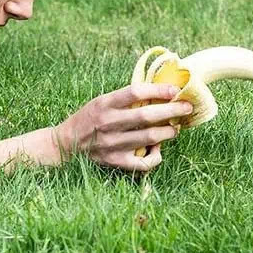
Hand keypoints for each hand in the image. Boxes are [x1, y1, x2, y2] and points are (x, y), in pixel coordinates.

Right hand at [53, 83, 192, 171]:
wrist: (66, 144)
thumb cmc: (90, 118)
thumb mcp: (102, 101)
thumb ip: (125, 98)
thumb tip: (158, 91)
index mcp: (105, 103)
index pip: (136, 92)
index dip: (158, 90)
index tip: (175, 89)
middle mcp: (109, 123)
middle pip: (147, 116)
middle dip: (172, 110)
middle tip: (186, 107)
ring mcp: (112, 144)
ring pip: (150, 138)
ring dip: (169, 132)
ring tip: (176, 127)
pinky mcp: (115, 162)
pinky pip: (143, 163)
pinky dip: (156, 156)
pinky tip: (158, 150)